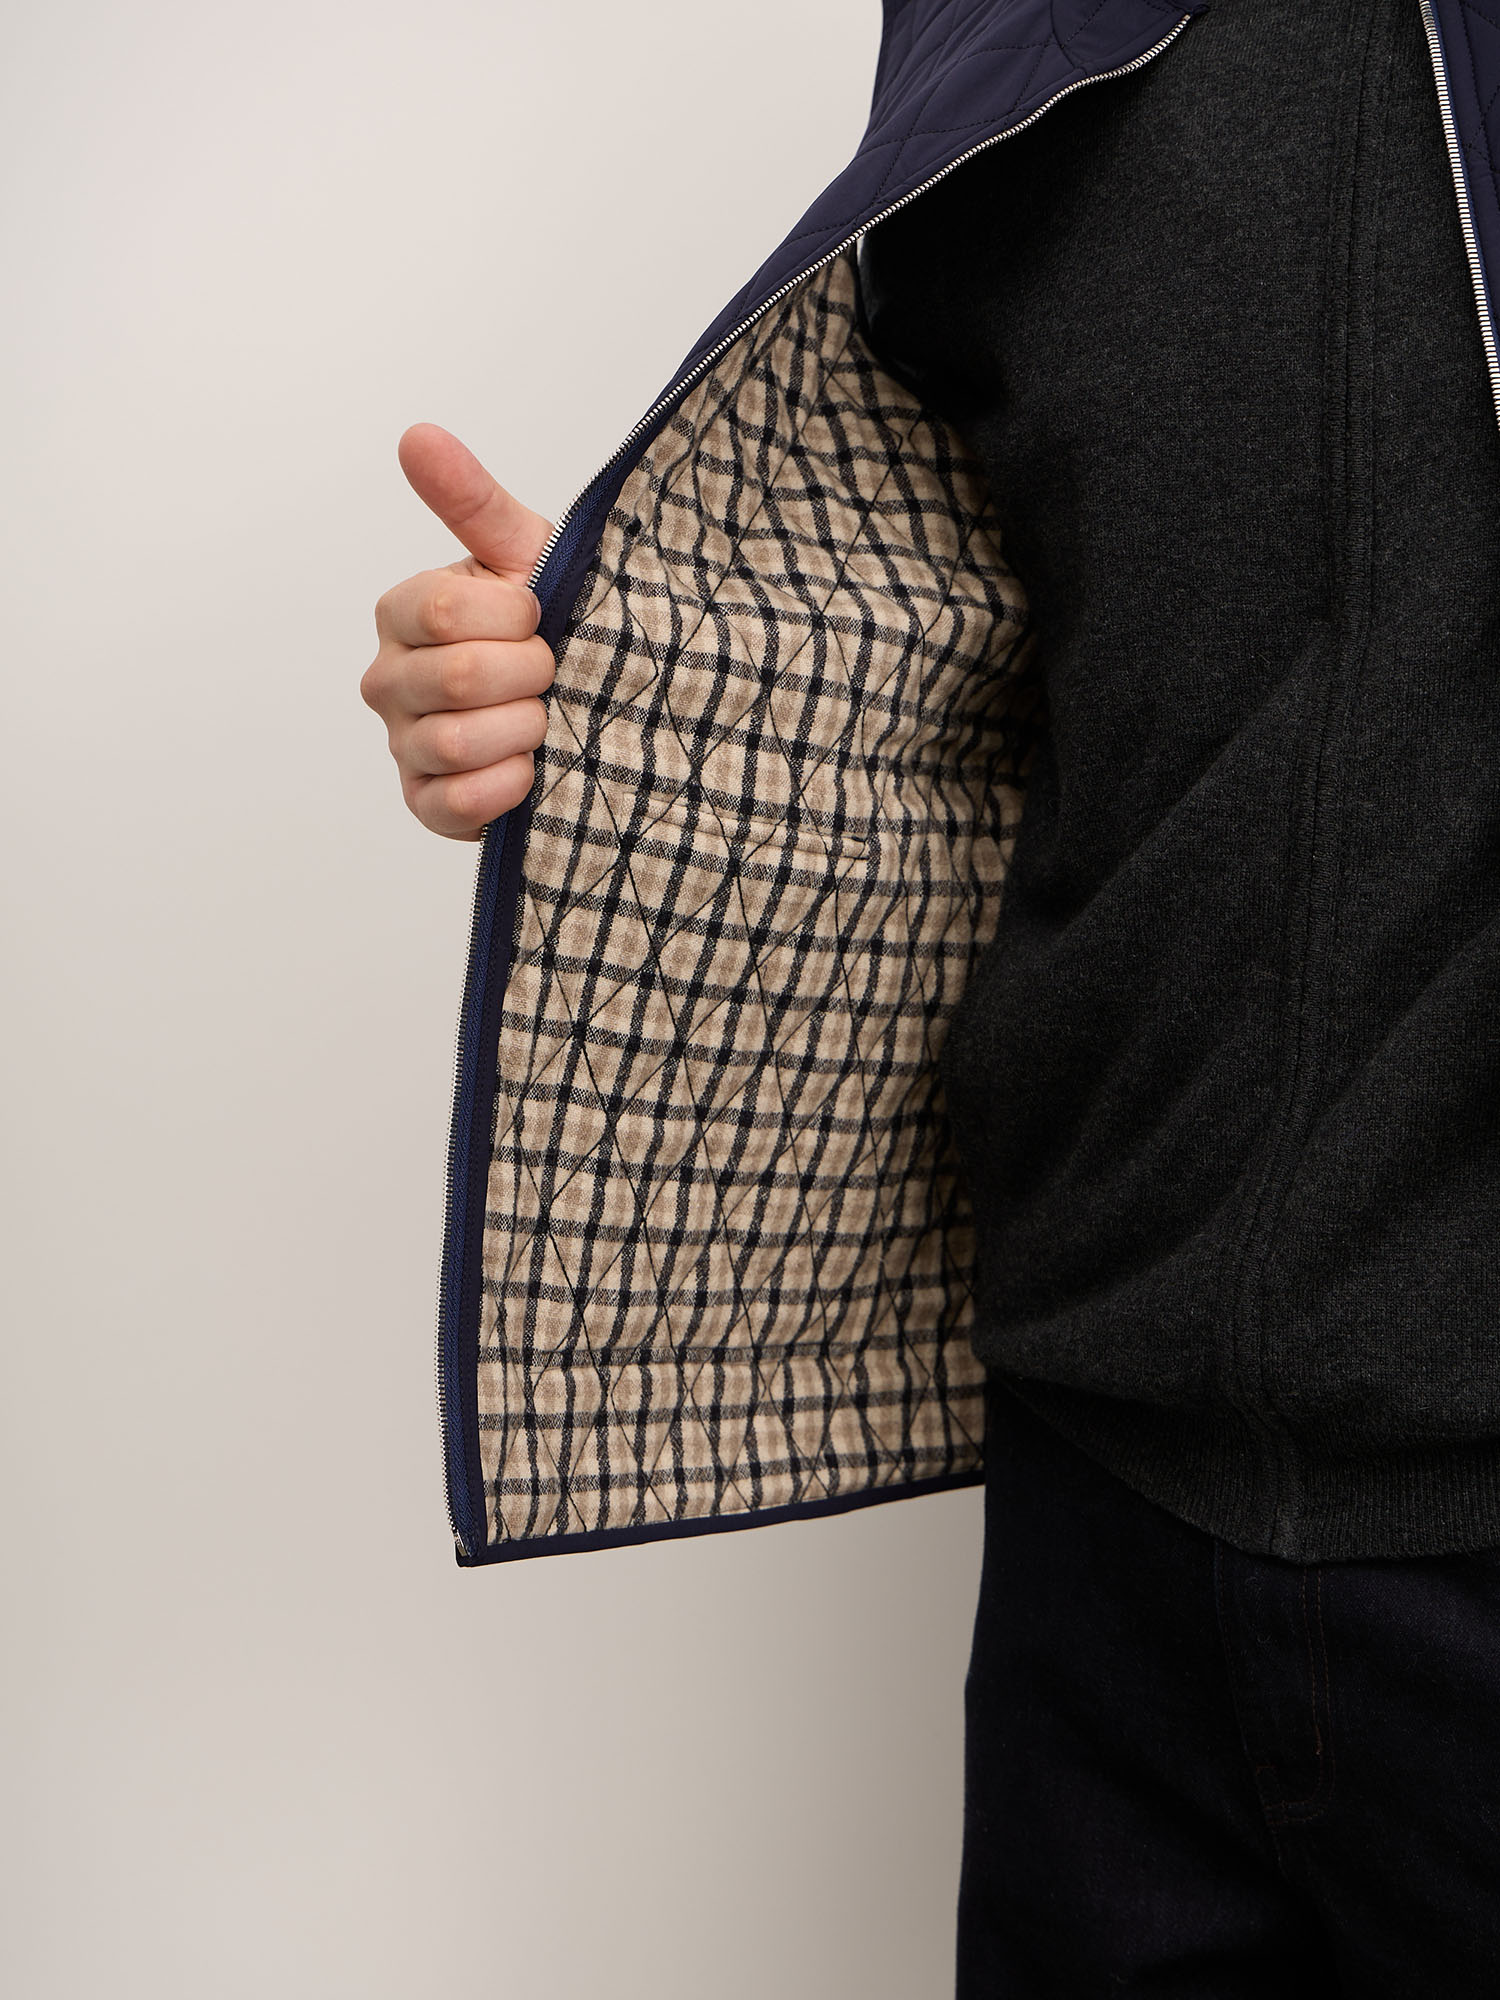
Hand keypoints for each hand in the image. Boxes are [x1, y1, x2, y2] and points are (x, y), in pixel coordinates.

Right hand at [361, 424, 554, 838]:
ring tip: (547, 718)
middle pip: (458, 677)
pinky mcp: (425, 804)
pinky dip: (507, 786)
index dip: (515, 618)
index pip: (444, 611)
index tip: (542, 616)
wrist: (591, 699)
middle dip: (530, 674)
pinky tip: (534, 768)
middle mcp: (387, 679)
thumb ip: (471, 501)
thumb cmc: (553, 624)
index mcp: (402, 612)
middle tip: (554, 670)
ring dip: (525, 729)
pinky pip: (455, 802)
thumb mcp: (524, 555)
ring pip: (457, 742)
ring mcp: (402, 745)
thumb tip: (417, 435)